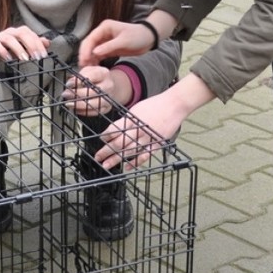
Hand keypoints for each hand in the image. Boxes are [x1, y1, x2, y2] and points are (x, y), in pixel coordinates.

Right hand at [0, 26, 49, 65]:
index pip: (31, 34)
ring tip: (25, 59)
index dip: (38, 44)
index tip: (43, 55)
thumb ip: (34, 44)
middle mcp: (10, 32)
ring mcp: (0, 36)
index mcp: (19, 32)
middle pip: (22, 34)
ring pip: (9, 39)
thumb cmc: (7, 47)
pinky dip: (3, 52)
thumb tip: (47, 42)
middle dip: (31, 45)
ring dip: (18, 49)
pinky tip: (9, 59)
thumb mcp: (22, 46)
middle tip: (36, 57)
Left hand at [62, 65, 132, 116]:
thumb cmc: (95, 78)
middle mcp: (108, 86)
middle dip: (76, 94)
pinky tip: (76, 109)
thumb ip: (79, 74)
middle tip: (66, 94)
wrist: (109, 85)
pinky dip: (83, 112)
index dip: (78, 81)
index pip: (91, 77)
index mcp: (103, 73)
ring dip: (78, 104)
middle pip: (92, 92)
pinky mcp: (107, 108)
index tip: (69, 84)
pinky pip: (94, 112)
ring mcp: (108, 98)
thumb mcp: (88, 70)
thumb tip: (71, 82)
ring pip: (93, 104)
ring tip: (69, 103)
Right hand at [78, 19, 155, 66]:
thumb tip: (94, 53)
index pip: (91, 38)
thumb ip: (109, 47)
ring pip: (92, 51)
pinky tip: (94, 68)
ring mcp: (105, 41)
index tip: (84, 59)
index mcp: (105, 27)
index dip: (86, 49)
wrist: (148, 39)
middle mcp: (103, 33)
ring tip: (88, 69)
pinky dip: (95, 61)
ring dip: (89, 59)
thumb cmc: (138, 36)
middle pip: (89, 44)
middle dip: (85, 55)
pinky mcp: (108, 49)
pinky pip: (98, 55)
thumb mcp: (124, 41)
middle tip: (83, 66)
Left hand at [92, 74, 216, 168]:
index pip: (115, 129)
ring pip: (129, 151)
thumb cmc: (156, 105)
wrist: (174, 104)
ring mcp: (148, 138)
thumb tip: (115, 130)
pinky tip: (127, 168)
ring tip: (107, 165)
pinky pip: (145, 155)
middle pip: (119, 142)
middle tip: (98, 157)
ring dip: (117, 159)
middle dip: (106, 151)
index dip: (106, 136)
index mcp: (133, 119)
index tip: (101, 140)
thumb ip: (127, 121)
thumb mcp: (137, 109)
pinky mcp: (157, 144)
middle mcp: (139, 129)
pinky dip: (135, 162)